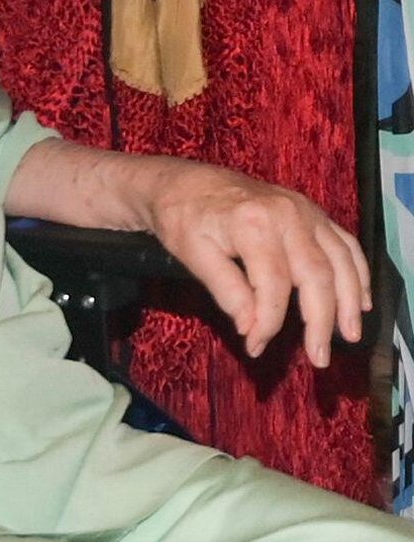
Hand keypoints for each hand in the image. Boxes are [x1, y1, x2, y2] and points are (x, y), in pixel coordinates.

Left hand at [146, 161, 370, 367]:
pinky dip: (358, 272)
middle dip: (320, 321)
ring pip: (340, 260)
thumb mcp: (192, 255)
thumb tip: (251, 329)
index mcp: (253, 223)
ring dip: (349, 301)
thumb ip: (226, 291)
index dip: (269, 322)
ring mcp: (303, 209)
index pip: (273, 285)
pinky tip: (359, 299)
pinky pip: (345, 243)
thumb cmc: (183, 217)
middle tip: (318, 359)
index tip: (255, 346)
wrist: (182, 182)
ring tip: (348, 335)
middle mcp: (286, 214)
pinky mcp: (311, 210)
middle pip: (316, 275)